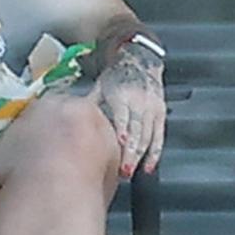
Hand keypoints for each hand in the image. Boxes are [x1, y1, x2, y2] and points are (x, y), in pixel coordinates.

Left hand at [91, 44, 165, 176]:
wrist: (140, 62)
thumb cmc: (116, 76)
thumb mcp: (102, 86)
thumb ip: (92, 103)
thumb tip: (73, 116)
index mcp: (122, 96)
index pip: (122, 116)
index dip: (121, 130)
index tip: (117, 144)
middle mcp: (140, 103)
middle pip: (137, 131)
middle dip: (130, 152)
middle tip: (122, 170)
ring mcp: (152, 110)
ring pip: (148, 137)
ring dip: (140, 157)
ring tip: (129, 172)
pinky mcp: (160, 116)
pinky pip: (159, 138)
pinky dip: (154, 154)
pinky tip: (148, 168)